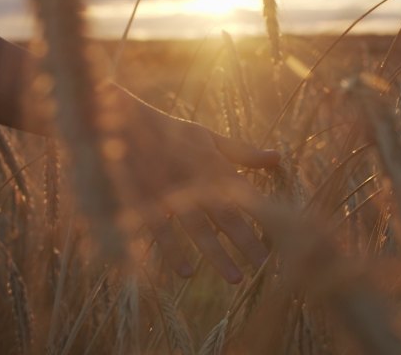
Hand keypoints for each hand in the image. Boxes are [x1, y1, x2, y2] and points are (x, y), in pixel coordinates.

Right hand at [105, 84, 279, 282]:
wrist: (120, 122)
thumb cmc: (169, 132)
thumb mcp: (207, 137)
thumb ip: (242, 152)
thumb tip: (278, 157)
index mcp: (212, 162)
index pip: (243, 193)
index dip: (262, 216)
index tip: (281, 236)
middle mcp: (194, 178)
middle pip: (225, 214)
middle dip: (246, 241)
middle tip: (264, 266)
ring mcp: (168, 191)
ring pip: (197, 227)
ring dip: (216, 254)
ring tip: (235, 278)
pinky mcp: (144, 200)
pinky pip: (161, 231)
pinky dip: (173, 252)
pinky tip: (186, 272)